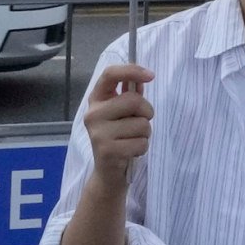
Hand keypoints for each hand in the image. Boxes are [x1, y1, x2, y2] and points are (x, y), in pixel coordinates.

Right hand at [81, 62, 157, 182]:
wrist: (107, 173)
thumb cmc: (119, 138)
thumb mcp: (123, 114)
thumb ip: (131, 95)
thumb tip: (144, 76)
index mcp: (96, 100)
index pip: (110, 74)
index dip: (132, 70)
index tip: (151, 75)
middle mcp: (93, 114)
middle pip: (134, 101)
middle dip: (147, 113)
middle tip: (140, 124)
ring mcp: (98, 133)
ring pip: (141, 124)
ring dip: (145, 134)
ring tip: (132, 140)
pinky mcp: (107, 150)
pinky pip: (141, 142)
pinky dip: (142, 148)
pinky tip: (130, 152)